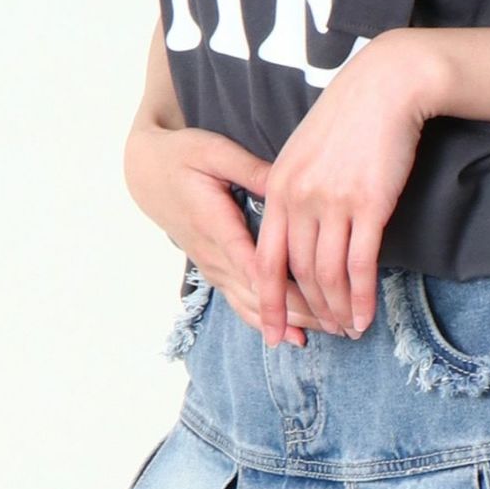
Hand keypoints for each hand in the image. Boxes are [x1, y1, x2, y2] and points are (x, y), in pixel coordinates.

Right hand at [123, 123, 332, 347]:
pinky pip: (242, 303)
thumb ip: (251, 170)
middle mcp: (214, 255)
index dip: (289, 291)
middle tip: (344, 325)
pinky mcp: (215, 270)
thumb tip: (290, 183)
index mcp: (216, 225)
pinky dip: (269, 320)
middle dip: (302, 313)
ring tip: (330, 332)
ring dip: (290, 322)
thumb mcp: (215, 152)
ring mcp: (213, 267)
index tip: (325, 303)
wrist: (145, 173)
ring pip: (251, 306)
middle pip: (260, 296)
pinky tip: (295, 336)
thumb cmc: (182, 157)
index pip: (255, 267)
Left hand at [253, 28, 445, 347]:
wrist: (385, 87)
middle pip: (297, 273)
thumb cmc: (349, 118)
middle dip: (310, 312)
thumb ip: (291, 189)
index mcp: (276, 187)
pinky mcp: (368, 204)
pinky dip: (362, 296)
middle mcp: (299, 199)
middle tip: (323, 335)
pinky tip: (366, 316)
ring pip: (328, 274)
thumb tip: (293, 228)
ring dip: (338, 309)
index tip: (271, 331)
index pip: (264, 258)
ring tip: (348, 331)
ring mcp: (332, 203)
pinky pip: (361, 264)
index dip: (268, 300)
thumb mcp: (303, 151)